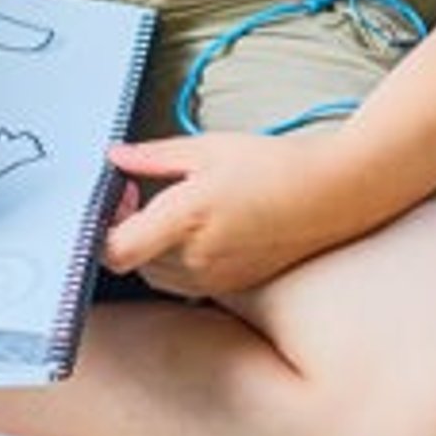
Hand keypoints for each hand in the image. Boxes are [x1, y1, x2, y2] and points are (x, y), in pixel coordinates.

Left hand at [102, 131, 333, 298]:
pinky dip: (172, 260)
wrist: (335, 194)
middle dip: (122, 229)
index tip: (115, 196)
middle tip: (136, 193)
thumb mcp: (207, 148)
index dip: (101, 228)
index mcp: (187, 218)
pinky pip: (182, 282)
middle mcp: (198, 256)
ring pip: (154, 273)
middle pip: (130, 260)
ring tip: (167, 209)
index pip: (115, 249)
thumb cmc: (274, 165)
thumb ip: (153, 156)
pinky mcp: (232, 287)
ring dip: (146, 246)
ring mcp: (216, 277)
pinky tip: (191, 229)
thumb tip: (114, 156)